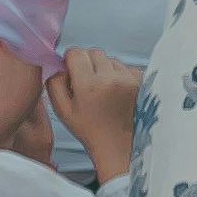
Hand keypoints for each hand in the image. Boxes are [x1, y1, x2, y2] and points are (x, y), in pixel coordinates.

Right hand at [53, 47, 143, 174]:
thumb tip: (59, 63)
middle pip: (94, 52)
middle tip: (86, 82)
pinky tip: (115, 91)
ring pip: (110, 59)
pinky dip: (118, 74)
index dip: (70, 60)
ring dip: (104, 68)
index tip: (71, 71)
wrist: (118, 144)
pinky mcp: (141, 82)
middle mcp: (111, 78)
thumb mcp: (62, 108)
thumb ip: (54, 81)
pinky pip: (125, 67)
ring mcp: (129, 79)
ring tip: (102, 89)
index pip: (77, 52)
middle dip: (87, 62)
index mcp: (89, 85)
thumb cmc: (89, 128)